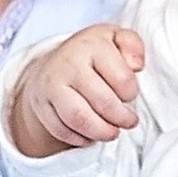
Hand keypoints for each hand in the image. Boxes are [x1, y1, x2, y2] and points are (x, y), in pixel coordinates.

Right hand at [7, 25, 143, 155]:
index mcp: (91, 45)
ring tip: (112, 133)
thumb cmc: (92, 53)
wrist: (54, 62)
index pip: (122, 78)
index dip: (132, 93)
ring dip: (102, 132)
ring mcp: (51, 86)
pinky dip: (80, 138)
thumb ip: (132, 44)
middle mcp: (68, 64)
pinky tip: (91, 135)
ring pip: (79, 118)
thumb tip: (136, 65)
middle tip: (129, 122)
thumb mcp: (115, 38)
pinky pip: (61, 130)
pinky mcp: (41, 106)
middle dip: (121, 118)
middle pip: (102, 101)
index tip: (130, 95)